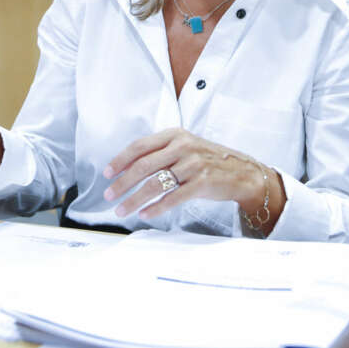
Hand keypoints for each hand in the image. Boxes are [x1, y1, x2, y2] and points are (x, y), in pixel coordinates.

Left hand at [101, 128, 265, 220]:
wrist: (241, 172)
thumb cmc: (207, 160)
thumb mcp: (184, 147)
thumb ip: (160, 152)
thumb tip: (127, 167)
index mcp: (175, 135)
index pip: (140, 146)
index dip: (120, 160)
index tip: (107, 173)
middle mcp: (183, 147)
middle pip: (144, 166)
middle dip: (123, 183)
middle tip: (109, 195)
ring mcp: (193, 165)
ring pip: (156, 184)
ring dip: (135, 199)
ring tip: (122, 209)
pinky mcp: (202, 183)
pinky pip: (173, 197)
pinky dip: (156, 208)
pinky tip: (145, 214)